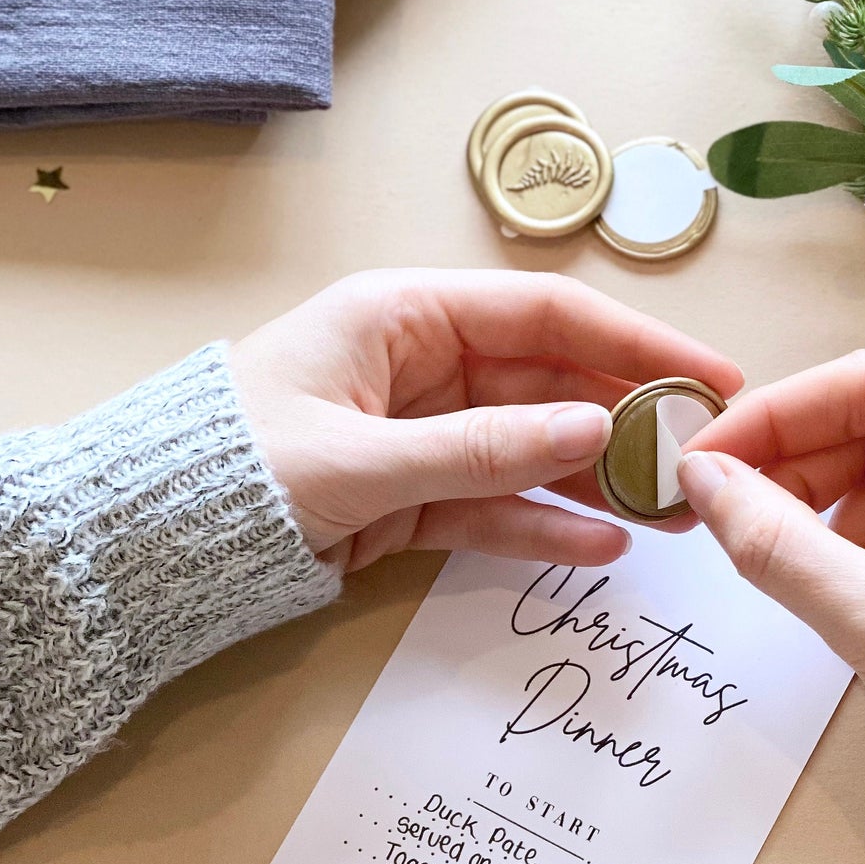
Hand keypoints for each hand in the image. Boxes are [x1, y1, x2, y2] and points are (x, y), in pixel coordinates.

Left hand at [229, 269, 741, 572]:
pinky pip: (497, 509)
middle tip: (701, 458)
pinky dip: (544, 528)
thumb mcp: (365, 456)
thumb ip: (483, 450)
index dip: (633, 345)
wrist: (159, 545)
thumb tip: (590, 431)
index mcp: (405, 317)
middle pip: (551, 387)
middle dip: (626, 422)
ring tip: (670, 515)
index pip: (545, 317)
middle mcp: (425, 369)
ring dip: (598, 482)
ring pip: (533, 453)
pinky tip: (602, 546)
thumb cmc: (238, 468)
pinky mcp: (416, 500)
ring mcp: (426, 438)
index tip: (706, 376)